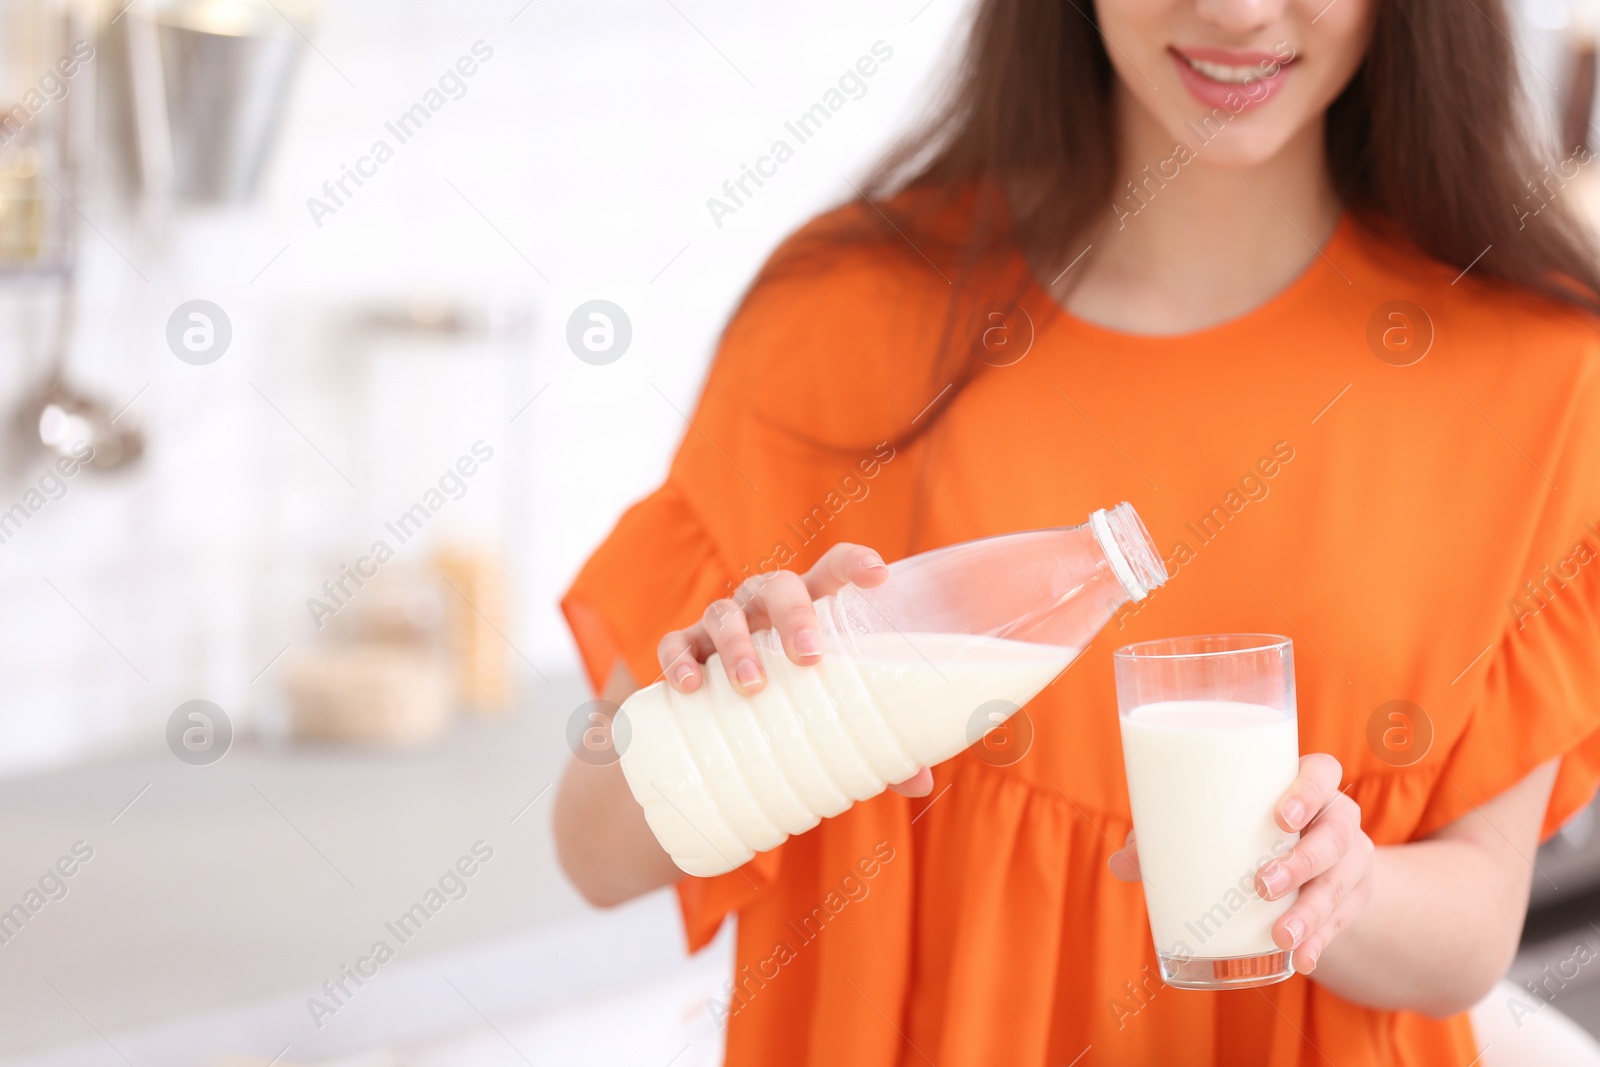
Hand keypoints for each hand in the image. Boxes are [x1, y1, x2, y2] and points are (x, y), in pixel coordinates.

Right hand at [655, 542, 933, 797]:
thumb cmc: (799, 702)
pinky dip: (679, 661)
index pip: (832, 569)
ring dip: (737, 644)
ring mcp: (723, 625)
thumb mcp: (836, 713)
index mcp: (811, 606)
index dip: (853, 563)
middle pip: (779, 587)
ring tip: (751, 684)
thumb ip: (879, 742)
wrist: (728, 723)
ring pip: (725, 613)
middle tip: (808, 658)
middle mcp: (765, 606)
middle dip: (794, 617)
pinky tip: (690, 685)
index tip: (878, 576)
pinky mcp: (686, 651)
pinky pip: (675, 645)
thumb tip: (919, 782)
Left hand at [1108, 753, 1374, 973]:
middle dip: (1302, 862)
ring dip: (1312, 913)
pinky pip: (1342, 922)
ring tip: (1281, 938)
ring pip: (1341, 882)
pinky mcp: (1353, 899)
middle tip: (1262, 886)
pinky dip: (1320, 942)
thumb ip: (1168, 839)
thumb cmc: (1245, 832)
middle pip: (1336, 834)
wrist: (1304, 872)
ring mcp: (1350, 861)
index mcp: (1304, 787)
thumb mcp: (1218, 827)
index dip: (1308, 790)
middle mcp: (1335, 819)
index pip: (1323, 773)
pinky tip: (1301, 961)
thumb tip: (1119, 864)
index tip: (1281, 817)